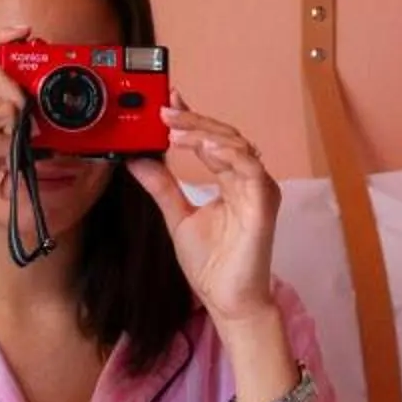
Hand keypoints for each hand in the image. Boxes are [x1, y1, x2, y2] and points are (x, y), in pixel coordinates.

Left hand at [128, 95, 281, 330]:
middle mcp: (247, 180)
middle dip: (194, 120)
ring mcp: (258, 190)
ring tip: (176, 130)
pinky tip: (205, 147)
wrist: (227, 300)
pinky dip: (227, 153)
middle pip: (224, 136)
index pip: (212, 139)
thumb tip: (137, 160)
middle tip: (164, 111)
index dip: (193, 117)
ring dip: (205, 133)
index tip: (167, 101)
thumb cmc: (212, 264)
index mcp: (231, 181)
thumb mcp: (177, 217)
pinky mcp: (264, 203)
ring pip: (236, 144)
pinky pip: (250, 168)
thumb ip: (162, 187)